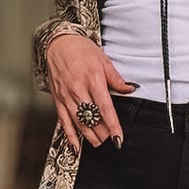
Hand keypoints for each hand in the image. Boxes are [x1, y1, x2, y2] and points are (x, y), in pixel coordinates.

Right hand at [46, 33, 137, 150]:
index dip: (112, 126)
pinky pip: (63, 121)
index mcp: (93, 79)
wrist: (58, 43)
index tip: (118, 138)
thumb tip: (130, 89)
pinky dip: (70, 135)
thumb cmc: (81, 50)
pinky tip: (76, 145)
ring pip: (79, 123)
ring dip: (90, 136)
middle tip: (111, 141)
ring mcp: (66, 96)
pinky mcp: (58, 100)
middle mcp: (78, 89)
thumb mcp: (104, 60)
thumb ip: (116, 79)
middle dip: (103, 133)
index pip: (105, 108)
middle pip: (92, 119)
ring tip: (99, 143)